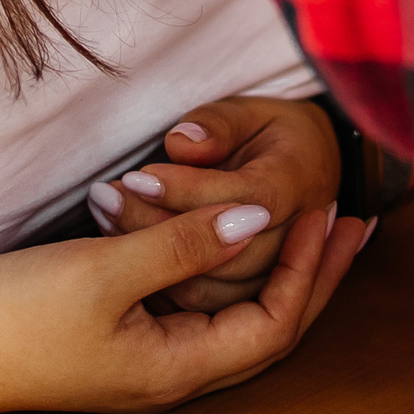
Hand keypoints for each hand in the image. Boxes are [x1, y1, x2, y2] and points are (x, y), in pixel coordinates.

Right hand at [0, 200, 367, 413]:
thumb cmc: (13, 314)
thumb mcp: (106, 269)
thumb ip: (187, 243)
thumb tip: (261, 218)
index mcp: (174, 370)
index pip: (274, 327)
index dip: (309, 272)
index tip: (331, 214)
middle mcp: (169, 372)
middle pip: (267, 326)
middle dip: (313, 274)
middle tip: (351, 221)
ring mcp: (145, 356)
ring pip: (233, 314)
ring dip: (276, 268)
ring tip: (311, 221)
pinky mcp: (122, 334)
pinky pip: (195, 304)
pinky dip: (227, 267)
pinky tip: (237, 233)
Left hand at [88, 97, 345, 311]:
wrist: (306, 166)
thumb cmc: (271, 131)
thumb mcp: (248, 110)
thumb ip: (216, 125)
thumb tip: (182, 144)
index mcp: (300, 179)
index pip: (248, 197)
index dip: (190, 191)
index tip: (138, 176)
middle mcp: (299, 233)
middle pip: (230, 253)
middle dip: (163, 227)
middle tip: (107, 198)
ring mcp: (281, 272)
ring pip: (216, 288)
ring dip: (158, 259)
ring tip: (106, 215)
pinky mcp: (254, 295)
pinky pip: (207, 304)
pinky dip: (162, 283)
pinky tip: (122, 249)